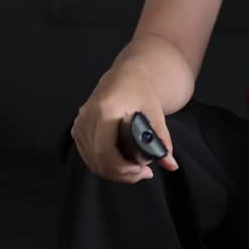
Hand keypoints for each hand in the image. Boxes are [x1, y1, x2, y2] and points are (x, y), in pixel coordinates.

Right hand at [70, 63, 179, 183]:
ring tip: (135, 169)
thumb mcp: (155, 113)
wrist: (125, 75)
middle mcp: (88, 116)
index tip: (141, 169)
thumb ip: (162, 140)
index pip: (105, 151)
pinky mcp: (77, 129)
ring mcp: (80, 123)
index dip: (122, 168)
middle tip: (143, 173)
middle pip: (98, 160)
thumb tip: (171, 164)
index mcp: (105, 109)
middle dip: (122, 173)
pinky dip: (104, 165)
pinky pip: (88, 156)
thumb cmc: (139, 90)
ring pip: (92, 162)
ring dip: (114, 172)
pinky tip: (121, 163)